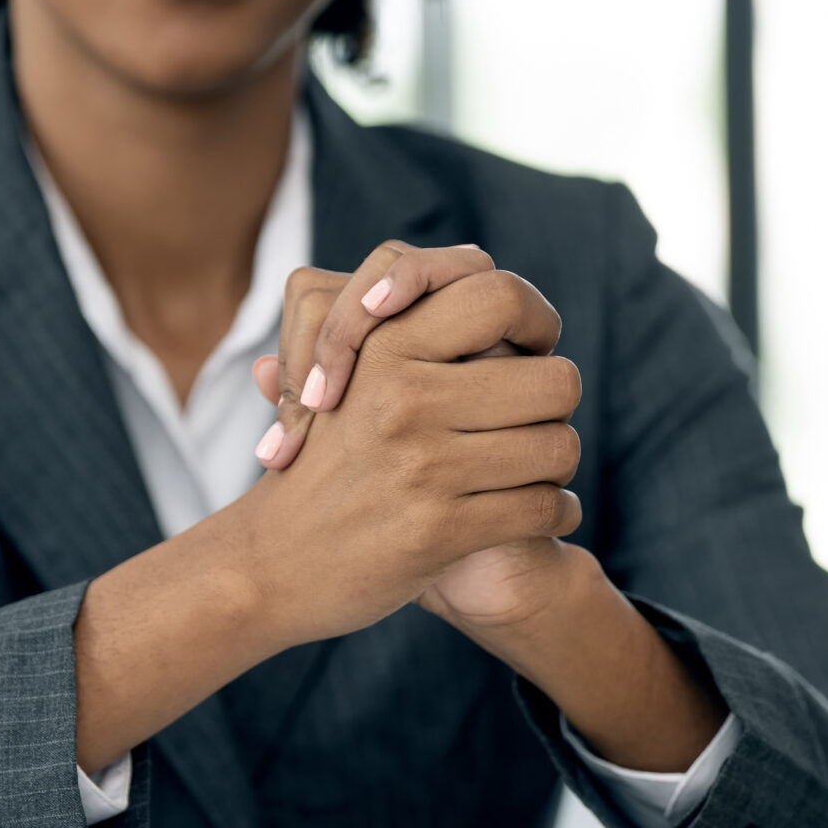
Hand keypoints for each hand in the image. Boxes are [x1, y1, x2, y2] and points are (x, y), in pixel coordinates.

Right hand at [224, 265, 582, 648]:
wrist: (268, 565)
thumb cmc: (320, 463)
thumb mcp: (340, 375)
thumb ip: (394, 321)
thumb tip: (462, 262)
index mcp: (383, 347)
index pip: (502, 295)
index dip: (536, 321)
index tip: (529, 349)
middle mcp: (403, 399)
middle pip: (556, 379)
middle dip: (555, 405)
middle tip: (537, 420)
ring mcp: (421, 466)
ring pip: (559, 446)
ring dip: (558, 464)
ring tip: (536, 470)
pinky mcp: (439, 531)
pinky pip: (544, 507)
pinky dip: (557, 510)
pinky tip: (544, 509)